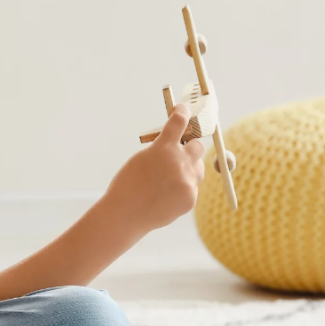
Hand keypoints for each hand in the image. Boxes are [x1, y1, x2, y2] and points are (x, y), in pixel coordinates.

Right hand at [103, 104, 206, 233]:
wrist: (126, 214)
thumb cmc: (128, 185)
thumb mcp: (141, 158)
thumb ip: (160, 149)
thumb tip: (176, 145)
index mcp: (163, 148)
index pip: (179, 122)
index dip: (183, 113)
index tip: (183, 111)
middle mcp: (180, 162)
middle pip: (198, 146)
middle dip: (190, 147)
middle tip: (181, 152)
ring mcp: (187, 181)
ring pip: (197, 168)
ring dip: (188, 169)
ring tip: (169, 180)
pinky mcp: (190, 198)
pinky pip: (192, 187)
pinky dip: (182, 189)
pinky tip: (166, 196)